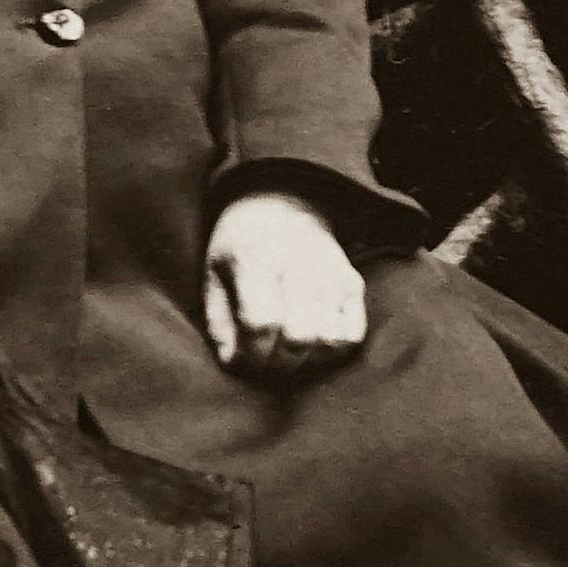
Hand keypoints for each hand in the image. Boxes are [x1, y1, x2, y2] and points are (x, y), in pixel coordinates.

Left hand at [202, 191, 368, 378]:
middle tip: (264, 359)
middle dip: (277, 362)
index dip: (250, 354)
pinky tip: (310, 342)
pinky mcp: (354, 283)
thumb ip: (219, 323)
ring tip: (286, 350)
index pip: (261, 323)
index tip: (240, 357)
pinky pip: (351, 336)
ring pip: (329, 341)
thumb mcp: (214, 275)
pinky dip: (331, 350)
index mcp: (255, 257)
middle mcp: (300, 263)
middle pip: (299, 337)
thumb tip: (235, 363)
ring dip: (305, 360)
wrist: (282, 203)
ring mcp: (333, 273)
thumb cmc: (240, 246)